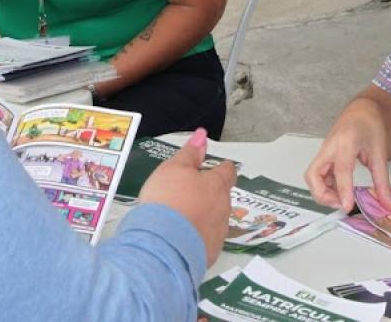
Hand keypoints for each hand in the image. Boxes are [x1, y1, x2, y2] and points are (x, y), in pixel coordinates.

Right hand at [139, 128, 237, 265]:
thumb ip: (190, 153)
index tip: (221, 166)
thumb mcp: (174, 168)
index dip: (223, 167)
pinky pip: (205, 241)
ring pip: (216, 220)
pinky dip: (197, 236)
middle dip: (211, 194)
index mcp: (216, 185)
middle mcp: (223, 209)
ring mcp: (218, 233)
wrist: (163, 245)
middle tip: (194, 192)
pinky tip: (183, 237)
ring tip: (185, 217)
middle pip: (222, 197)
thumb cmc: (168, 200)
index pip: (227, 172)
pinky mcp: (208, 254)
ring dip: (205, 216)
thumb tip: (202, 136)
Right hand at [304, 97, 390, 212]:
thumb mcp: (380, 153)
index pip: (341, 169)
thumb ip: (382, 181)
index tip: (347, 206)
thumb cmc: (370, 128)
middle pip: (313, 174)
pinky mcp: (323, 157)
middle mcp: (329, 147)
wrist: (361, 112)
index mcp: (346, 142)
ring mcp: (323, 153)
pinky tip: (341, 193)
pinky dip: (326, 188)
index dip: (343, 189)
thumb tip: (388, 205)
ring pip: (312, 177)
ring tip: (343, 201)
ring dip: (323, 193)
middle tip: (342, 204)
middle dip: (322, 195)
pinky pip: (318, 176)